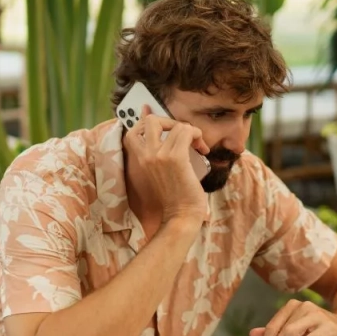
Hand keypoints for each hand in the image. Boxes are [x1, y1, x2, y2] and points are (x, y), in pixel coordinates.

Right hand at [123, 105, 209, 224]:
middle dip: (170, 122)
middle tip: (182, 135)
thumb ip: (160, 152)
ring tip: (197, 145)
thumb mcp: (160, 171)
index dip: (149, 123)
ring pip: (177, 125)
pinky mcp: (176, 158)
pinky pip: (188, 132)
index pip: (133, 130)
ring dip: (191, 131)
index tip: (167, 128)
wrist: (181, 215)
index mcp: (140, 160)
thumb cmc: (174, 195)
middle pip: (151, 120)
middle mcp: (146, 155)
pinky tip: (203, 149)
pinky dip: (198, 136)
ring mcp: (160, 156)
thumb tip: (169, 134)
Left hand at [250, 300, 336, 335]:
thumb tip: (253, 334)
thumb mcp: (296, 333)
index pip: (272, 328)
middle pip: (280, 333)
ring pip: (290, 335)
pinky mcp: (330, 326)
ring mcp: (317, 314)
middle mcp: (303, 307)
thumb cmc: (321, 332)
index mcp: (292, 307)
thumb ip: (276, 333)